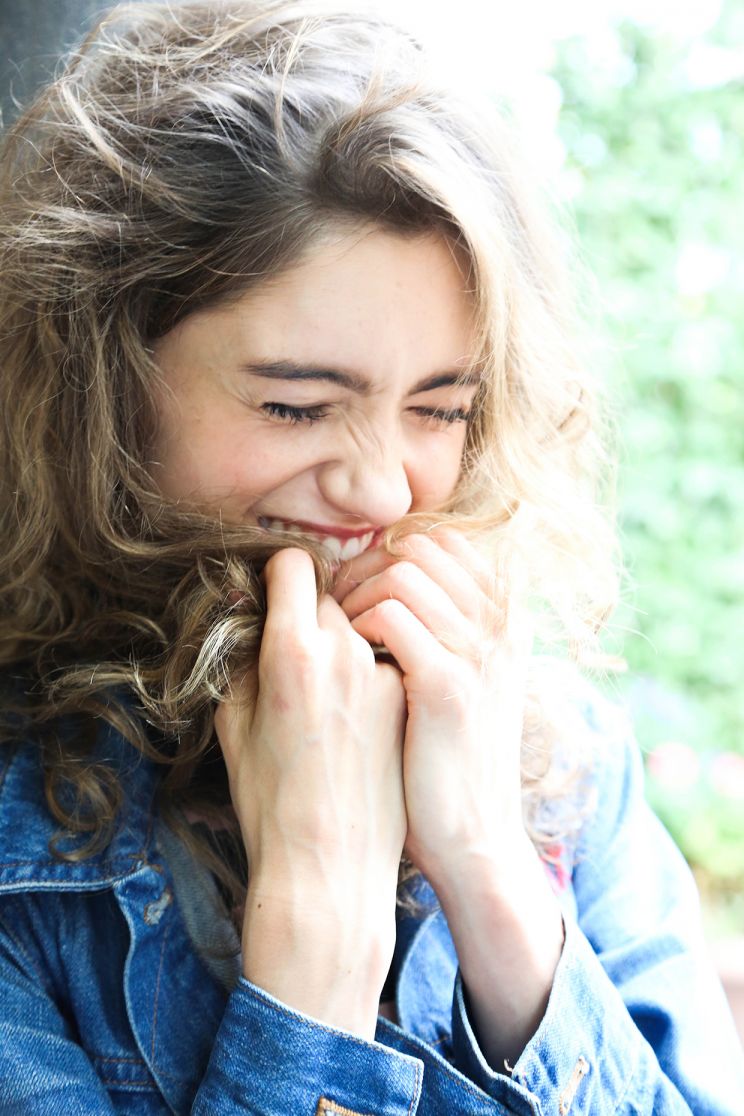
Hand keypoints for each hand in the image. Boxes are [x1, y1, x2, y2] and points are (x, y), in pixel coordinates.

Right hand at [214, 547, 406, 1035]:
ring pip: (362, 624)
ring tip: (327, 687)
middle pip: (331, 590)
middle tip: (299, 645)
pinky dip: (371, 668)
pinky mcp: (408, 698)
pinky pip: (385, 659)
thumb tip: (248, 611)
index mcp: (293, 652)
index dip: (281, 573)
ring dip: (345, 638)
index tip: (277, 592)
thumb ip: (241, 656)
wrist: (330, 868)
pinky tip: (356, 710)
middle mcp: (345, 652)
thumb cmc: (270, 803)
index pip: (295, 564)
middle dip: (312, 607)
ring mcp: (383, 674)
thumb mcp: (234, 724)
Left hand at [338, 530, 532, 892]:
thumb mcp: (466, 682)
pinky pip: (391, 616)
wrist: (474, 839)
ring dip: (356, 594)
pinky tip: (347, 657)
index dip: (390, 551)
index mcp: (506, 618)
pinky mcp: (448, 686)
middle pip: (420, 545)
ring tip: (338, 633)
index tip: (358, 587)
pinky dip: (358, 625)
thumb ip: (445, 629)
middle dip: (366, 567)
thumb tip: (388, 584)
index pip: (444, 540)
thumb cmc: (450, 759)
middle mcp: (501, 624)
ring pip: (402, 572)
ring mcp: (479, 652)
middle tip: (337, 606)